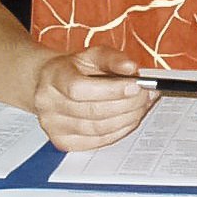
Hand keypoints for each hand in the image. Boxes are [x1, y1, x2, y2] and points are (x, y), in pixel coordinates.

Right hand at [30, 46, 155, 151]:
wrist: (51, 84)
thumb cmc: (76, 69)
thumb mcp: (93, 55)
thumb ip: (114, 59)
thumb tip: (132, 69)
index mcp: (54, 77)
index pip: (79, 89)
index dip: (111, 90)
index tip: (136, 86)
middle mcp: (48, 103)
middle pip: (92, 111)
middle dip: (127, 104)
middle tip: (147, 95)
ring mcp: (53, 126)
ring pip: (98, 129)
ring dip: (128, 118)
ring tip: (142, 105)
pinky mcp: (62, 141)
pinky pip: (97, 141)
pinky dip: (119, 131)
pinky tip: (130, 118)